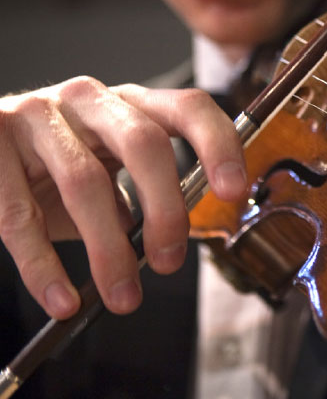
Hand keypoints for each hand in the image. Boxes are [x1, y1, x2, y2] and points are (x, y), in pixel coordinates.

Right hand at [0, 77, 246, 317]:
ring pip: (85, 182)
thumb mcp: (107, 169)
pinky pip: (19, 215)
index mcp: (131, 103)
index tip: (234, 191)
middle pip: (144, 142)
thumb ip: (143, 194)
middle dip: (165, 208)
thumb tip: (173, 242)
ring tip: (123, 297)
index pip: (189, 107)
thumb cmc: (56, 167)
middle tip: (170, 262)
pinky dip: (44, 266)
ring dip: (109, 251)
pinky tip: (63, 300)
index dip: (218, 145)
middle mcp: (89, 99)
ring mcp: (38, 115)